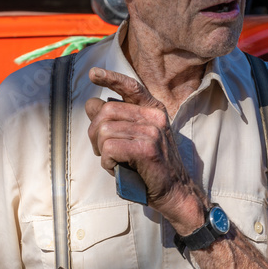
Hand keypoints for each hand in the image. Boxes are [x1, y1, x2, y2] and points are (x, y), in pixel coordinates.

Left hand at [85, 67, 204, 230]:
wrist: (176, 193)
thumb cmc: (152, 169)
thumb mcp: (136, 139)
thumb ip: (116, 121)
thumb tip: (91, 104)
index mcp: (154, 111)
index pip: (131, 87)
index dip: (110, 78)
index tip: (93, 75)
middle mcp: (154, 116)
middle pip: (106, 111)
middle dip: (94, 133)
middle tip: (102, 151)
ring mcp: (152, 131)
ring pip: (105, 131)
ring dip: (101, 150)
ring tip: (114, 162)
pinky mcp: (146, 148)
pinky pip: (110, 148)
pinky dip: (107, 162)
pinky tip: (117, 168)